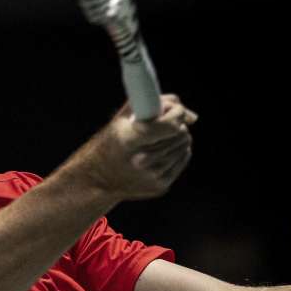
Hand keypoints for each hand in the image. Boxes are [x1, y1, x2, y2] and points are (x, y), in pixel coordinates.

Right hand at [65, 94, 197, 200]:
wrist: (98, 177)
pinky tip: (165, 148)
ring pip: (185, 146)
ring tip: (163, 135)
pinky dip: (179, 150)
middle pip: (180, 135)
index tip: (174, 110)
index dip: (177, 113)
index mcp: (130, 140)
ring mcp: (152, 176)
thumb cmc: (113, 140)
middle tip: (167, 122)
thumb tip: (192, 117)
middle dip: (178, 124)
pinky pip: (183, 159)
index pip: (170, 126)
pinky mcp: (160, 186)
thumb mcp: (124, 117)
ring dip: (179, 136)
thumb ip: (157, 104)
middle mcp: (142, 161)